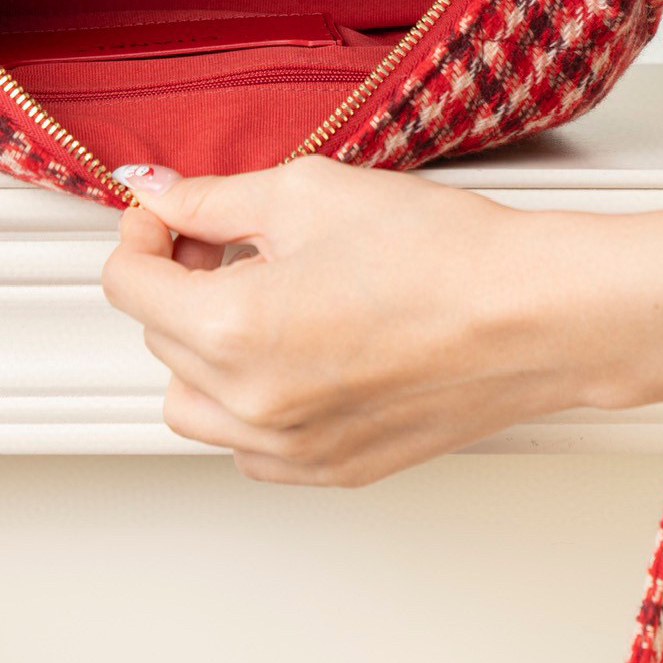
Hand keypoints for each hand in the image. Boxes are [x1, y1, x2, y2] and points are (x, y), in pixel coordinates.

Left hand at [99, 156, 574, 485]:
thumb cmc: (441, 254)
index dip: (144, 233)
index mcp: (229, 331)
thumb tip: (160, 198)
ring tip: (259, 297)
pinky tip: (296, 349)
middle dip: (178, 281)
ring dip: (202, 351)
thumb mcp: (304, 193)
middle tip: (227, 239)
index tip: (172, 215)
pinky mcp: (333, 469)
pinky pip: (249, 444)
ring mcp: (291, 449)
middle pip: (158, 339)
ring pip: (192, 405)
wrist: (535, 314)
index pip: (127, 285)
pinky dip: (249, 401)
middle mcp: (249, 405)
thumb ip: (212, 200)